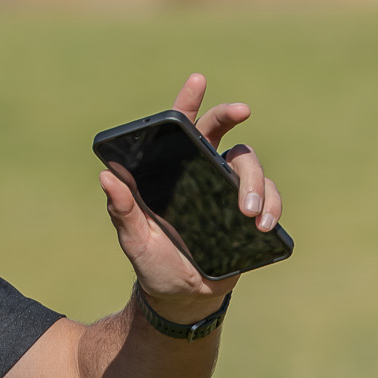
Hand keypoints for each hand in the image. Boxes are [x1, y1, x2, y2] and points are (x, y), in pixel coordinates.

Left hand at [99, 72, 283, 325]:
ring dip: (255, 183)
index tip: (197, 79)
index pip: (181, 130)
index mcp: (173, 172)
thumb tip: (105, 176)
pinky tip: (263, 225)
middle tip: (242, 109)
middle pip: (223, 133)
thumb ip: (121, 209)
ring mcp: (229, 192)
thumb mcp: (133, 238)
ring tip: (249, 213)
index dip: (188, 102)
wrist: (183, 298)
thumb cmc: (153, 262)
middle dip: (232, 114)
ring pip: (250, 167)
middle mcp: (203, 174)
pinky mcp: (250, 215)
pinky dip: (272, 206)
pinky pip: (270, 198)